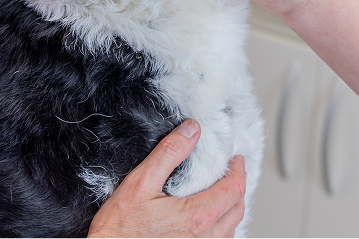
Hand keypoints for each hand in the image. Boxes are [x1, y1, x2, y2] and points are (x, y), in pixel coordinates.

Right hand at [88, 120, 246, 237]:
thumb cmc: (120, 230)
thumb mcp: (140, 183)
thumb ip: (169, 154)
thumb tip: (191, 130)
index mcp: (196, 217)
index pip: (235, 188)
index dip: (238, 169)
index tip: (235, 158)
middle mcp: (204, 238)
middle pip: (238, 208)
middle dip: (237, 186)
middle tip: (230, 170)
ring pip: (231, 229)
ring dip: (231, 208)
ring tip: (221, 191)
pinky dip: (221, 227)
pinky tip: (208, 217)